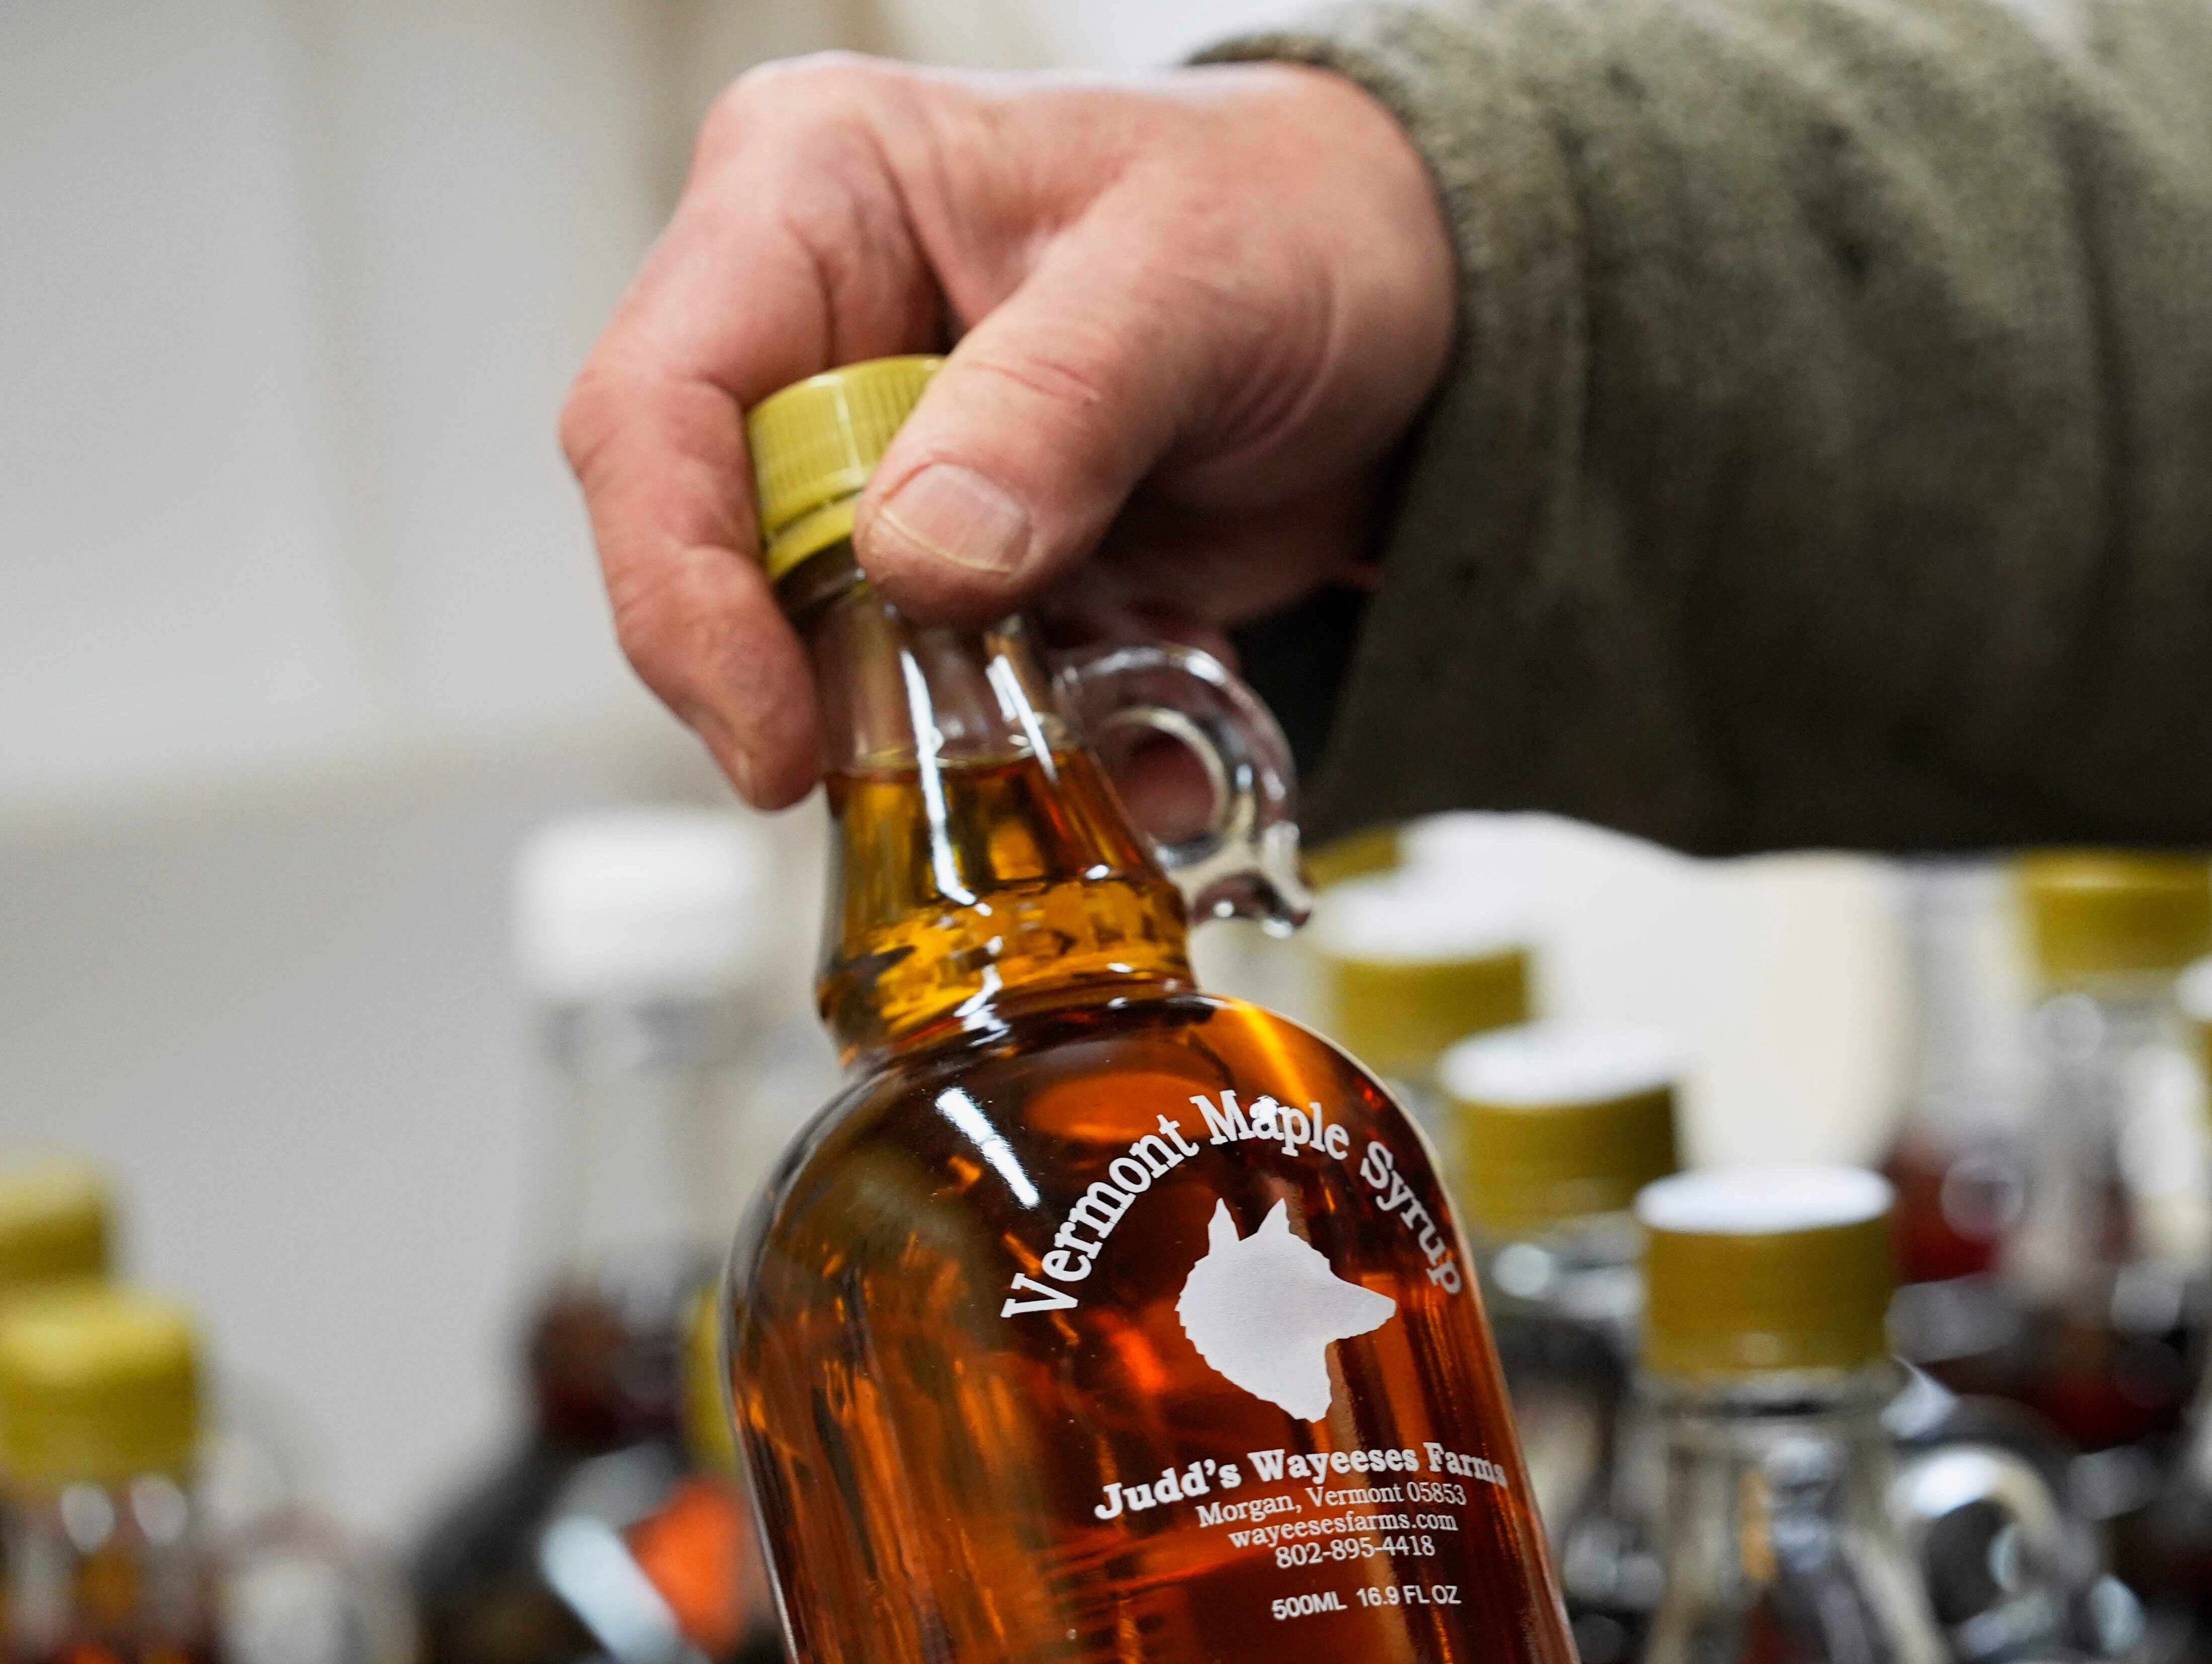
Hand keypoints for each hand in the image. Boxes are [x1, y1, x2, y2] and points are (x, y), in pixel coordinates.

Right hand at [560, 55, 1455, 806]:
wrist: (1413, 291)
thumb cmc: (1295, 216)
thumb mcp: (1196, 277)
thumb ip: (1058, 404)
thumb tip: (916, 556)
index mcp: (811, 191)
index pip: (655, 409)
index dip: (683, 594)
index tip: (773, 738)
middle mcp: (815, 327)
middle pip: (714, 555)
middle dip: (818, 689)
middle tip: (933, 781)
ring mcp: (886, 460)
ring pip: (828, 652)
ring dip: (944, 740)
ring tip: (1074, 760)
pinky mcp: (967, 568)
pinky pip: (956, 698)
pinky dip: (1043, 750)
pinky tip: (1141, 751)